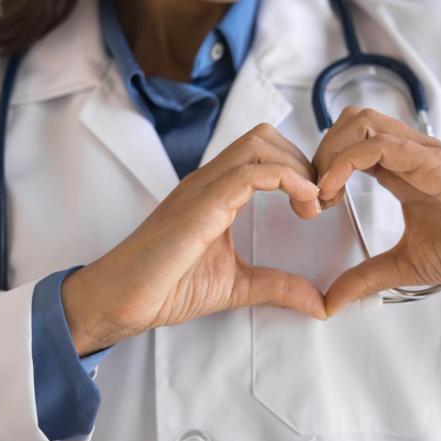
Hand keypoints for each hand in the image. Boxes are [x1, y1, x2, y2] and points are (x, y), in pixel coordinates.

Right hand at [62, 124, 324, 354]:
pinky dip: (286, 180)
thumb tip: (319, 303)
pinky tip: (303, 204)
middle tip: (320, 202)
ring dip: (298, 168)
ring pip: (260, 144)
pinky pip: (250, 173)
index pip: (264, 152)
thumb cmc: (167, 288)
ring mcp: (203, 188)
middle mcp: (210, 181)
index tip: (319, 203)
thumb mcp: (237, 285)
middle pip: (265, 137)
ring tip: (313, 205)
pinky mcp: (200, 205)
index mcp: (217, 191)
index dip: (300, 169)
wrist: (120, 301)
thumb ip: (278, 287)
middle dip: (303, 161)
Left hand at [313, 107, 440, 314]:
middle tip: (312, 197)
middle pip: (349, 122)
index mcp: (400, 170)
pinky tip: (333, 191)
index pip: (349, 145)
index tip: (311, 206)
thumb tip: (332, 301)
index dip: (322, 168)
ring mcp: (421, 153)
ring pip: (360, 122)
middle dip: (319, 154)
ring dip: (330, 153)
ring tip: (323, 194)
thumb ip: (367, 276)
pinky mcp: (434, 162)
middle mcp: (408, 153)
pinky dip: (346, 162)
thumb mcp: (407, 264)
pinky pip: (380, 144)